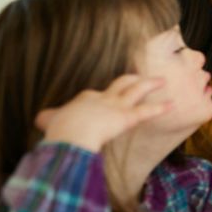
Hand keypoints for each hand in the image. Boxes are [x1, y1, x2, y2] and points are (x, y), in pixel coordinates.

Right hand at [36, 75, 171, 151]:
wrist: (69, 135)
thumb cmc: (59, 131)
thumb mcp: (49, 122)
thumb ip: (49, 120)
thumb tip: (39, 119)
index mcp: (85, 99)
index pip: (96, 94)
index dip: (102, 96)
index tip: (106, 97)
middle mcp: (102, 98)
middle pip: (120, 83)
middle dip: (131, 79)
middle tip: (139, 76)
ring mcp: (116, 106)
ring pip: (137, 89)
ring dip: (151, 84)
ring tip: (162, 80)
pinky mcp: (126, 117)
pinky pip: (147, 111)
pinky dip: (160, 108)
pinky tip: (172, 105)